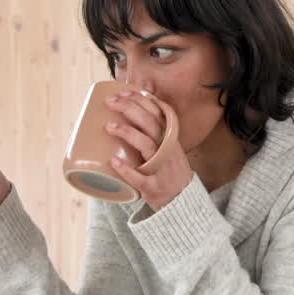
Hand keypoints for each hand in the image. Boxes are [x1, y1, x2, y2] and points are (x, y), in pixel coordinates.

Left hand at [105, 90, 191, 210]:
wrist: (184, 202)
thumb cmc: (169, 171)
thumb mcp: (169, 148)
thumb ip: (155, 132)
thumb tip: (131, 110)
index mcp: (171, 139)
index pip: (158, 113)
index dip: (141, 100)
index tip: (123, 92)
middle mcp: (169, 151)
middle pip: (151, 124)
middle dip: (130, 109)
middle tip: (110, 102)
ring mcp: (162, 169)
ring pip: (147, 146)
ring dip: (128, 134)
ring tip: (109, 126)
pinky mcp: (154, 188)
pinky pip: (141, 178)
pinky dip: (127, 170)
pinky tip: (114, 162)